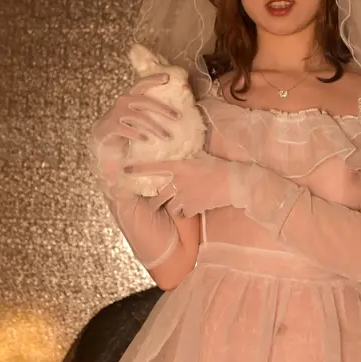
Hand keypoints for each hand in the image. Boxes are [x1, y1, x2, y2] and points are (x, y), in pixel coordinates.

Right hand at [88, 73, 179, 191]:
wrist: (102, 138)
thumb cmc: (124, 124)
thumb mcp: (136, 114)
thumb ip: (148, 110)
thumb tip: (174, 113)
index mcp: (130, 96)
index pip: (142, 84)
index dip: (153, 79)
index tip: (167, 77)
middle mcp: (123, 102)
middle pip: (145, 101)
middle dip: (163, 109)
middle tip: (178, 116)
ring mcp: (116, 113)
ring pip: (140, 117)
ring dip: (155, 127)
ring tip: (167, 136)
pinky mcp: (111, 126)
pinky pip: (127, 130)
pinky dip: (139, 135)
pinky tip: (148, 140)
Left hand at [123, 152, 249, 216]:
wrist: (235, 181)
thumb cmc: (219, 166)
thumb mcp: (201, 157)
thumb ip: (188, 157)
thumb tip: (182, 149)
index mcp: (180, 167)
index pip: (155, 168)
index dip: (139, 169)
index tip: (125, 170)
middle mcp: (180, 182)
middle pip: (158, 196)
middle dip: (153, 201)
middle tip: (151, 203)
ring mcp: (186, 196)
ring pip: (170, 206)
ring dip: (172, 207)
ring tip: (177, 206)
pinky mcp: (194, 207)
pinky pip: (184, 213)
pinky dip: (186, 213)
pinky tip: (192, 209)